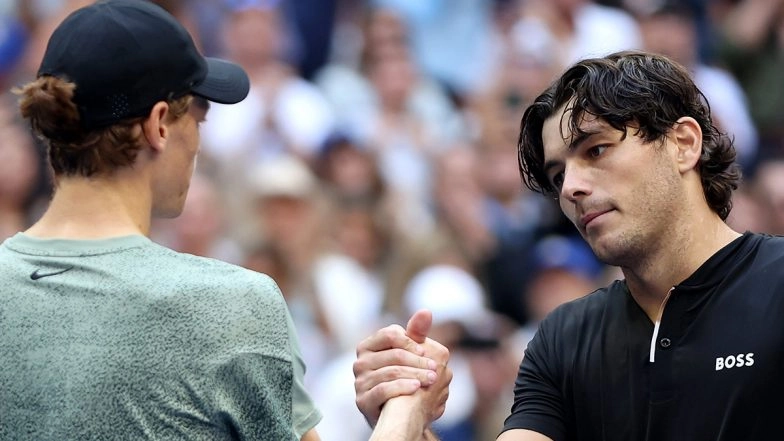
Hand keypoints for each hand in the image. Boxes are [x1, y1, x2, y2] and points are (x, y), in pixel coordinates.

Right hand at [354, 310, 450, 426]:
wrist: (397, 415)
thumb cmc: (402, 378)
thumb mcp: (409, 354)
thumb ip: (416, 332)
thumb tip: (426, 311)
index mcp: (368, 346)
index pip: (390, 334)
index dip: (411, 342)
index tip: (425, 352)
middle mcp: (360, 362)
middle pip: (394, 355)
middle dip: (418, 362)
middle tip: (436, 369)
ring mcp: (359, 382)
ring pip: (391, 372)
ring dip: (416, 375)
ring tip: (432, 379)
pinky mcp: (362, 401)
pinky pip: (383, 390)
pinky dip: (402, 387)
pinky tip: (417, 388)